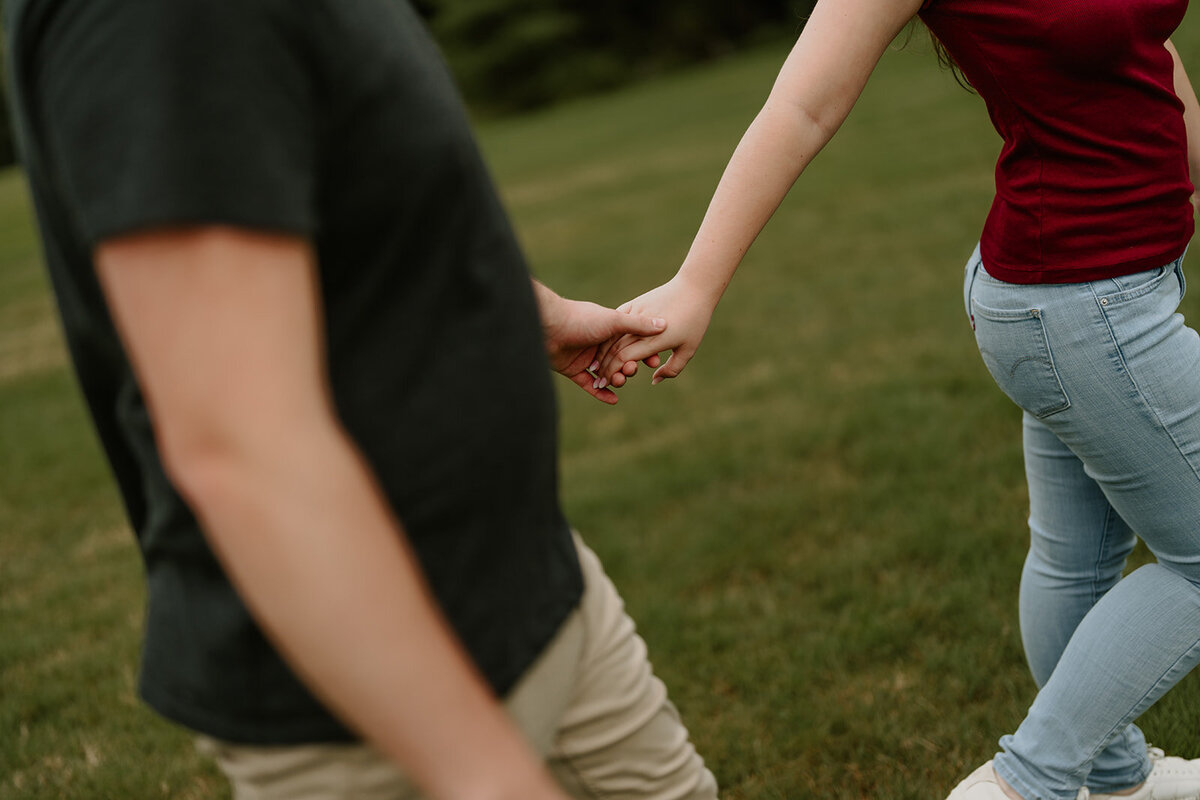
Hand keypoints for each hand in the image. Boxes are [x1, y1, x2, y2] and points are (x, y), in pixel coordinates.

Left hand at [534, 280, 665, 403]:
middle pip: (620, 361)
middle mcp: (598, 343)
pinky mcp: (573, 370)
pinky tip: (613, 399)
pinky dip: (601, 392)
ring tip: (619, 381)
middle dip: (628, 368)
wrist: (548, 325)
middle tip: (630, 370)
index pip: (631, 344)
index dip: (643, 353)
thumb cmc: (581, 318)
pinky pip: (590, 385)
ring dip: (616, 379)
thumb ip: (638, 325)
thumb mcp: (614, 320)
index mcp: (609, 329)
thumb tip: (664, 324)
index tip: (654, 361)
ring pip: (606, 373)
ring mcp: (585, 357)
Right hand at [595, 275, 716, 385]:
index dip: (612, 373)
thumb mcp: (689, 349)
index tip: (605, 384)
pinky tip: (602, 345)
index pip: (624, 359)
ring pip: (613, 335)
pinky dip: (608, 334)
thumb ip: (672, 369)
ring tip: (596, 366)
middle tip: (597, 380)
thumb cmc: (695, 320)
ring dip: (602, 353)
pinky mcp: (634, 304)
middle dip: (604, 367)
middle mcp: (642, 327)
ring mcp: (636, 313)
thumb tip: (654, 380)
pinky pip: (617, 321)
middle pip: (615, 349)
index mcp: (655, 340)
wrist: (694, 287)